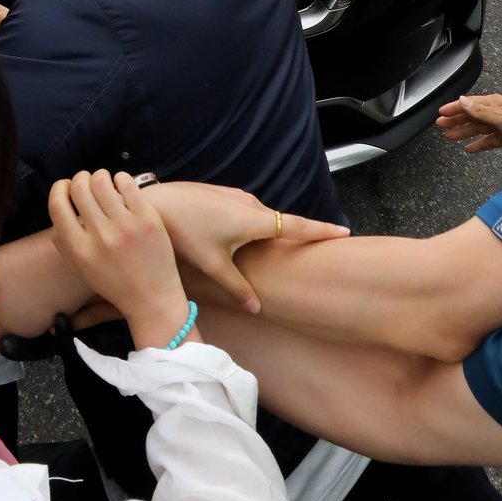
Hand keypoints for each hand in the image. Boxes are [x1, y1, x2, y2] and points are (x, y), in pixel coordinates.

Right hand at [49, 171, 190, 349]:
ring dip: (99, 176)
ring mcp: (126, 226)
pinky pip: (127, 183)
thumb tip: (59, 202)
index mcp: (79, 250)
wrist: (152, 298)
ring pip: (101, 181)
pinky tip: (121, 186)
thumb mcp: (79, 268)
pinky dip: (120, 179)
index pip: (57, 205)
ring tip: (104, 183)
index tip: (65, 186)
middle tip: (86, 182)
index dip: (59, 188)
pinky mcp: (148, 218)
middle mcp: (100, 236)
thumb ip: (62, 240)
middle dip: (79, 179)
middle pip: (79, 187)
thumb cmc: (113, 282)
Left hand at [150, 180, 349, 313]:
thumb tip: (257, 308)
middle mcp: (250, 204)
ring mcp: (235, 196)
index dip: (321, 231)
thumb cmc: (184, 233)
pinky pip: (246, 210)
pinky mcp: (222, 193)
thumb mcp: (213, 264)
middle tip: (317, 244)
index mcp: (254, 220)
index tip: (345, 232)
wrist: (156, 203)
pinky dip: (253, 223)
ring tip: (281, 244)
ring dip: (271, 229)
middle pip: (280, 222)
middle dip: (297, 233)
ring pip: (261, 217)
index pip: (296, 226)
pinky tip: (240, 235)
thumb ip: (237, 286)